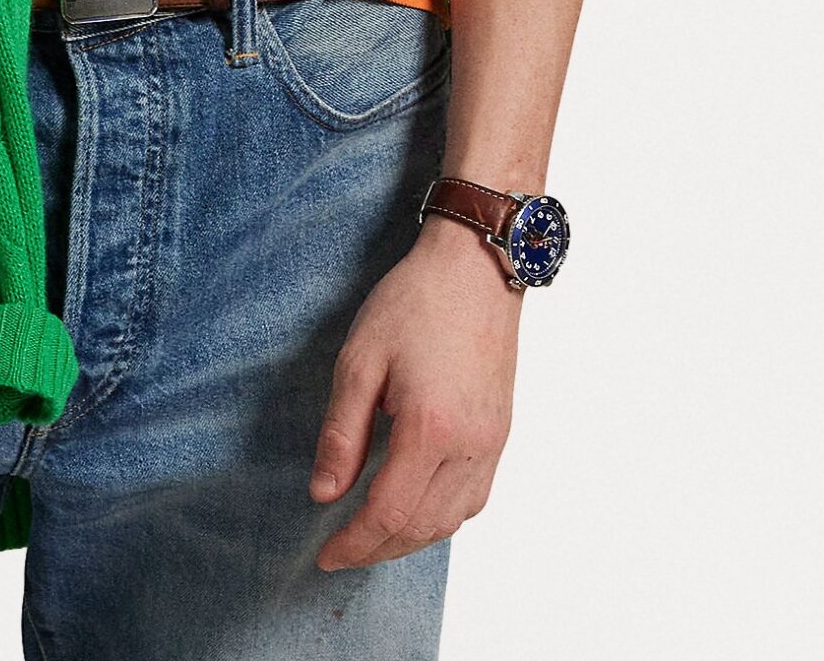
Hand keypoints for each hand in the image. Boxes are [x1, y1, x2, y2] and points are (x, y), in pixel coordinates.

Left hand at [307, 212, 520, 568]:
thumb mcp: (359, 359)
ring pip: (452, 521)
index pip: (389, 513)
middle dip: (378, 549)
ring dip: (410, 539)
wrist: (475, 268)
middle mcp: (470, 446)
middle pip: (422, 527)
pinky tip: (416, 509)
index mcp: (430, 428)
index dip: (355, 542)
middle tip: (341, 551)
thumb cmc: (414, 302)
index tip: (325, 555)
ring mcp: (492, 443)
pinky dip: (442, 518)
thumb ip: (342, 432)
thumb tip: (324, 494)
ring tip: (372, 537)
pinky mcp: (500, 433)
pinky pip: (473, 499)